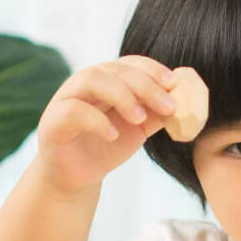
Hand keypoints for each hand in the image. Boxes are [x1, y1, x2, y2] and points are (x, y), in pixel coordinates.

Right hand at [36, 56, 183, 194]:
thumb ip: (157, 114)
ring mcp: (65, 100)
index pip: (129, 63)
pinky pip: (73, 111)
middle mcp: (84, 84)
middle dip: (145, 85)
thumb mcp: (138, 130)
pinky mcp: (53, 122)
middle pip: (114, 69)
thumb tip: (187, 102)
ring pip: (91, 80)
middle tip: (168, 106)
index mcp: (106, 81)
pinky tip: (113, 135)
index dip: (151, 69)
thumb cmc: (106, 147)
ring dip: (121, 96)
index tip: (173, 83)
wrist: (76, 177)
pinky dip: (96, 121)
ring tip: (140, 118)